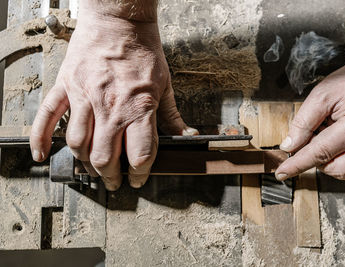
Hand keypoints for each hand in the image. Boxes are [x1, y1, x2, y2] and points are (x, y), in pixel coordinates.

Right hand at [30, 10, 197, 189]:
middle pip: (105, 157)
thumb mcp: (165, 83)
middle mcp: (110, 107)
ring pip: (78, 144)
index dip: (140, 174)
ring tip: (93, 168)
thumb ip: (172, 115)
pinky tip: (41, 155)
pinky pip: (47, 117)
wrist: (118, 20)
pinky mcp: (67, 86)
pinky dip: (40, 139)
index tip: (139, 178)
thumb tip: (187, 134)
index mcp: (139, 107)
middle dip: (111, 176)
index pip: (139, 155)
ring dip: (85, 163)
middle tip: (115, 181)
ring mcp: (85, 97)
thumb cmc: (143, 50)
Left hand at [275, 47, 344, 180]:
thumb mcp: (322, 95)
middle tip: (313, 136)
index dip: (298, 164)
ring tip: (329, 135)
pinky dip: (342, 159)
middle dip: (317, 159)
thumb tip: (289, 146)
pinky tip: (339, 141)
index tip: (282, 172)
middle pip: (335, 168)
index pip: (321, 153)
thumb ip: (303, 123)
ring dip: (329, 160)